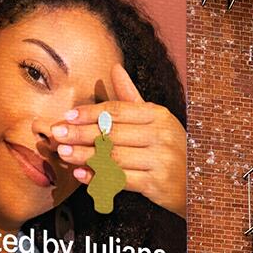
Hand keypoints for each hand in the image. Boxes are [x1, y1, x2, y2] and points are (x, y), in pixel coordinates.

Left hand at [51, 63, 185, 217]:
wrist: (197, 183)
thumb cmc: (170, 149)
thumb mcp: (156, 120)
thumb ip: (131, 98)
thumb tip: (115, 68)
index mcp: (159, 115)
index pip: (118, 111)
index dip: (90, 113)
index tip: (67, 116)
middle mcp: (161, 135)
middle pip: (112, 133)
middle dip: (81, 134)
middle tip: (56, 134)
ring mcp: (160, 160)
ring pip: (113, 157)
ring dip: (84, 155)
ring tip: (63, 153)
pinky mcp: (156, 184)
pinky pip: (120, 180)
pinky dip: (98, 177)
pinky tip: (80, 174)